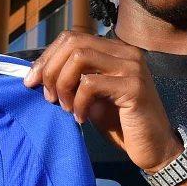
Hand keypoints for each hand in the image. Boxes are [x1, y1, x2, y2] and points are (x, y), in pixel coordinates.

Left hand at [23, 30, 183, 173]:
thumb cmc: (121, 125)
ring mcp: (132, 67)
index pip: (72, 37)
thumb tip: (38, 73)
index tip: (32, 81)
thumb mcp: (92, 97)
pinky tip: (81, 118)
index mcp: (115, 51)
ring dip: (63, 84)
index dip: (47, 57)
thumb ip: (73, 80)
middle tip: (47, 97)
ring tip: (65, 108)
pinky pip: (90, 85)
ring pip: (80, 58)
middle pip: (73, 43)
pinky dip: (78, 103)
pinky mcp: (134, 87)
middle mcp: (126, 52)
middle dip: (50, 70)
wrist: (154, 148)